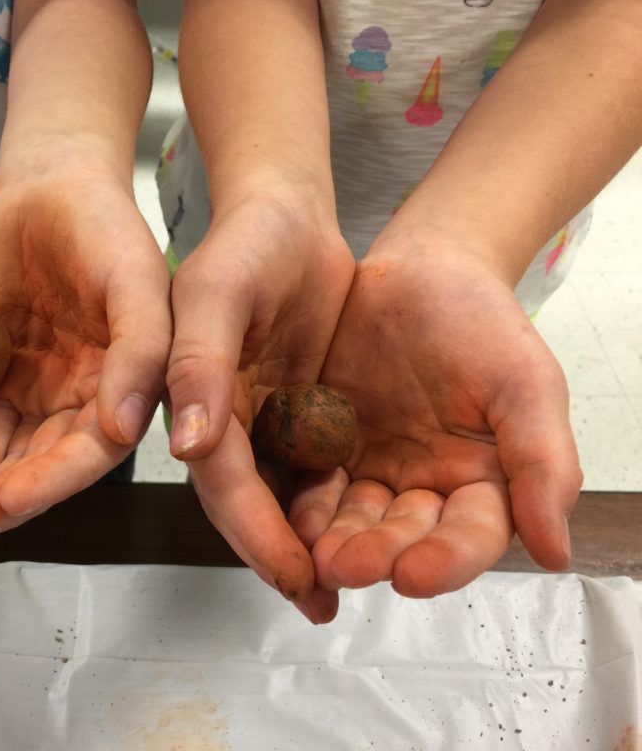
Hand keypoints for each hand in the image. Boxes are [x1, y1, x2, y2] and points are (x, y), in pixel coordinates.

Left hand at [0, 170, 171, 543]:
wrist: (52, 187)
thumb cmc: (104, 225)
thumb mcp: (134, 278)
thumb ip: (140, 350)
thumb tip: (126, 428)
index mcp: (129, 385)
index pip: (93, 450)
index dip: (50, 481)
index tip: (3, 504)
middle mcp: (86, 399)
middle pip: (44, 463)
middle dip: (1, 496)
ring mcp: (40, 391)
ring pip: (6, 452)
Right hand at [165, 196, 354, 621]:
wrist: (286, 217)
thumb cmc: (246, 243)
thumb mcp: (216, 291)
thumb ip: (198, 364)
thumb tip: (187, 446)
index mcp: (191, 401)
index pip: (223, 483)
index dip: (256, 533)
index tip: (296, 576)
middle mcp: (221, 423)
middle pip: (249, 504)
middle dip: (284, 556)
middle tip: (324, 604)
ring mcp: (259, 421)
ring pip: (281, 496)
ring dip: (310, 542)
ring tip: (348, 588)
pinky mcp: (295, 413)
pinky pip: (314, 469)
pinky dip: (334, 503)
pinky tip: (365, 528)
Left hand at [295, 245, 580, 597]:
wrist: (421, 271)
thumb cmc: (482, 323)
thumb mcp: (526, 384)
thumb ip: (543, 463)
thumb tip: (558, 553)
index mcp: (483, 482)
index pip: (470, 536)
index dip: (445, 561)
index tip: (414, 576)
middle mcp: (425, 486)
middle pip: (404, 536)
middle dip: (376, 554)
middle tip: (345, 565)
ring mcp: (373, 468)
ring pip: (355, 517)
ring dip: (335, 539)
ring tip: (314, 551)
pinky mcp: (328, 446)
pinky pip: (313, 480)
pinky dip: (303, 501)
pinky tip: (289, 514)